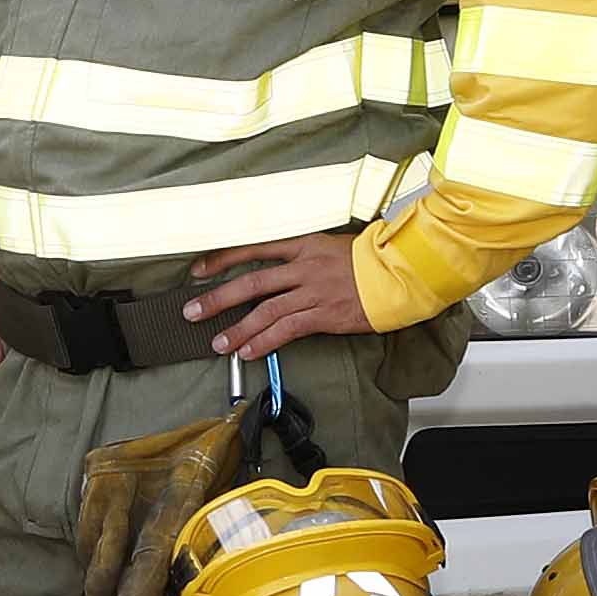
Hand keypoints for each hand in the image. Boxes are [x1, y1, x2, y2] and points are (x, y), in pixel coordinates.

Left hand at [183, 231, 371, 363]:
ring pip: (265, 311)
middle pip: (251, 283)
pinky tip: (249, 351)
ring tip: (218, 344)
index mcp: (304, 245)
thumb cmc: (371, 260)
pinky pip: (288, 329)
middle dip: (217, 299)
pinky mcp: (326, 314)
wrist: (405, 272)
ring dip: (238, 329)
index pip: (254, 248)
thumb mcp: (332, 246)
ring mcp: (314, 291)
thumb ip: (302, 257)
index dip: (222, 259)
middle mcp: (304, 267)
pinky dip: (265, 341)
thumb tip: (275, 271)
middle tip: (191, 311)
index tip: (198, 270)